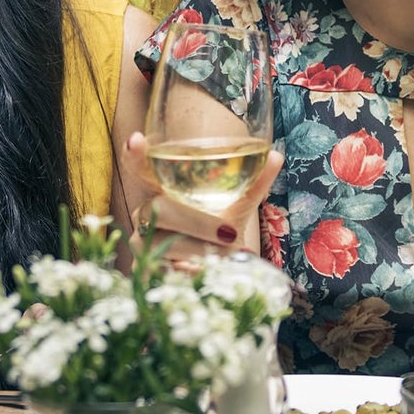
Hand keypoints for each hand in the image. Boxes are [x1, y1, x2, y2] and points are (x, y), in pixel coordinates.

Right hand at [122, 131, 283, 259]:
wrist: (209, 274)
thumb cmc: (215, 235)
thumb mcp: (234, 209)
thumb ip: (252, 185)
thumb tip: (277, 156)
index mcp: (162, 192)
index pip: (140, 170)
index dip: (135, 156)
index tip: (136, 139)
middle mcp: (145, 214)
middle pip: (160, 209)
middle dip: (197, 221)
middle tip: (230, 232)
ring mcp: (141, 243)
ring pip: (164, 243)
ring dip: (201, 251)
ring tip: (228, 257)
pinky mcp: (143, 272)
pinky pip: (165, 271)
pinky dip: (192, 272)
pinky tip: (205, 274)